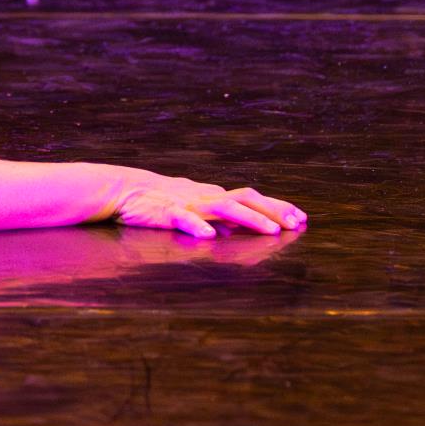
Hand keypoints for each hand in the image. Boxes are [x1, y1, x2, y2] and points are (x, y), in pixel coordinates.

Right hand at [110, 171, 306, 239]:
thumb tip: (233, 233)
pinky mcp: (167, 212)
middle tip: (298, 224)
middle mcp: (206, 196)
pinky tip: (210, 237)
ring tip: (272, 231)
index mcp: (213, 195)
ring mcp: (189, 203)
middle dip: (274, 211)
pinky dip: (198, 226)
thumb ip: (213, 218)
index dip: (277, 207)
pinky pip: (184, 219)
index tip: (301, 217)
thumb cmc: (159, 201)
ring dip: (251, 218)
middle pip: (247, 198)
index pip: (251, 198)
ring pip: (225, 206)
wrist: (123, 189)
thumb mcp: (192, 208)